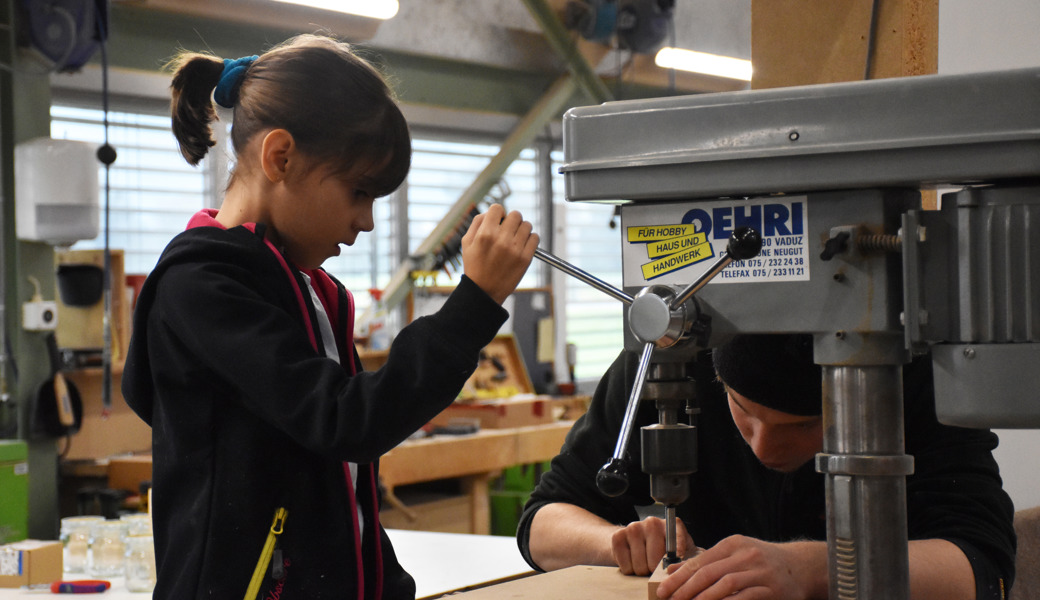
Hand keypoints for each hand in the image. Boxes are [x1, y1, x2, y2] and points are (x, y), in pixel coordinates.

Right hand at [461, 204, 538, 303]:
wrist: (484, 291)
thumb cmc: (474, 266)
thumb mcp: (467, 242)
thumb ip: (477, 222)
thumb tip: (491, 212)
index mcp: (485, 234)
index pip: (498, 208)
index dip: (498, 214)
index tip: (498, 222)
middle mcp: (501, 239)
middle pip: (515, 214)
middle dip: (511, 220)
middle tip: (508, 230)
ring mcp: (515, 249)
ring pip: (527, 225)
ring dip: (522, 229)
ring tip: (515, 239)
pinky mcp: (525, 258)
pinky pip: (535, 237)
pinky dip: (531, 239)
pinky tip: (522, 245)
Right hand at [611, 516, 696, 575]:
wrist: (630, 541)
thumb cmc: (659, 549)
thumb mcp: (679, 550)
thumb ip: (689, 556)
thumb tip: (693, 566)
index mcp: (670, 525)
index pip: (677, 539)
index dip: (678, 553)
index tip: (678, 560)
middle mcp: (652, 522)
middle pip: (656, 559)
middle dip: (655, 570)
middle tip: (654, 566)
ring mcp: (634, 527)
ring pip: (640, 565)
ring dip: (642, 571)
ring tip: (643, 563)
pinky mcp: (618, 536)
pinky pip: (626, 565)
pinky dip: (629, 569)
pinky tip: (632, 560)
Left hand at [655, 536, 825, 599]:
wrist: (799, 567)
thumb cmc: (762, 561)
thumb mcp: (733, 554)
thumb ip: (705, 561)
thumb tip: (672, 569)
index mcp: (733, 544)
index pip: (700, 560)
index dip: (680, 576)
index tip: (664, 589)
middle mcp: (746, 554)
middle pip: (709, 572)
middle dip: (687, 589)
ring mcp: (760, 571)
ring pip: (726, 584)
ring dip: (705, 598)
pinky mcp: (771, 588)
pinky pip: (745, 597)